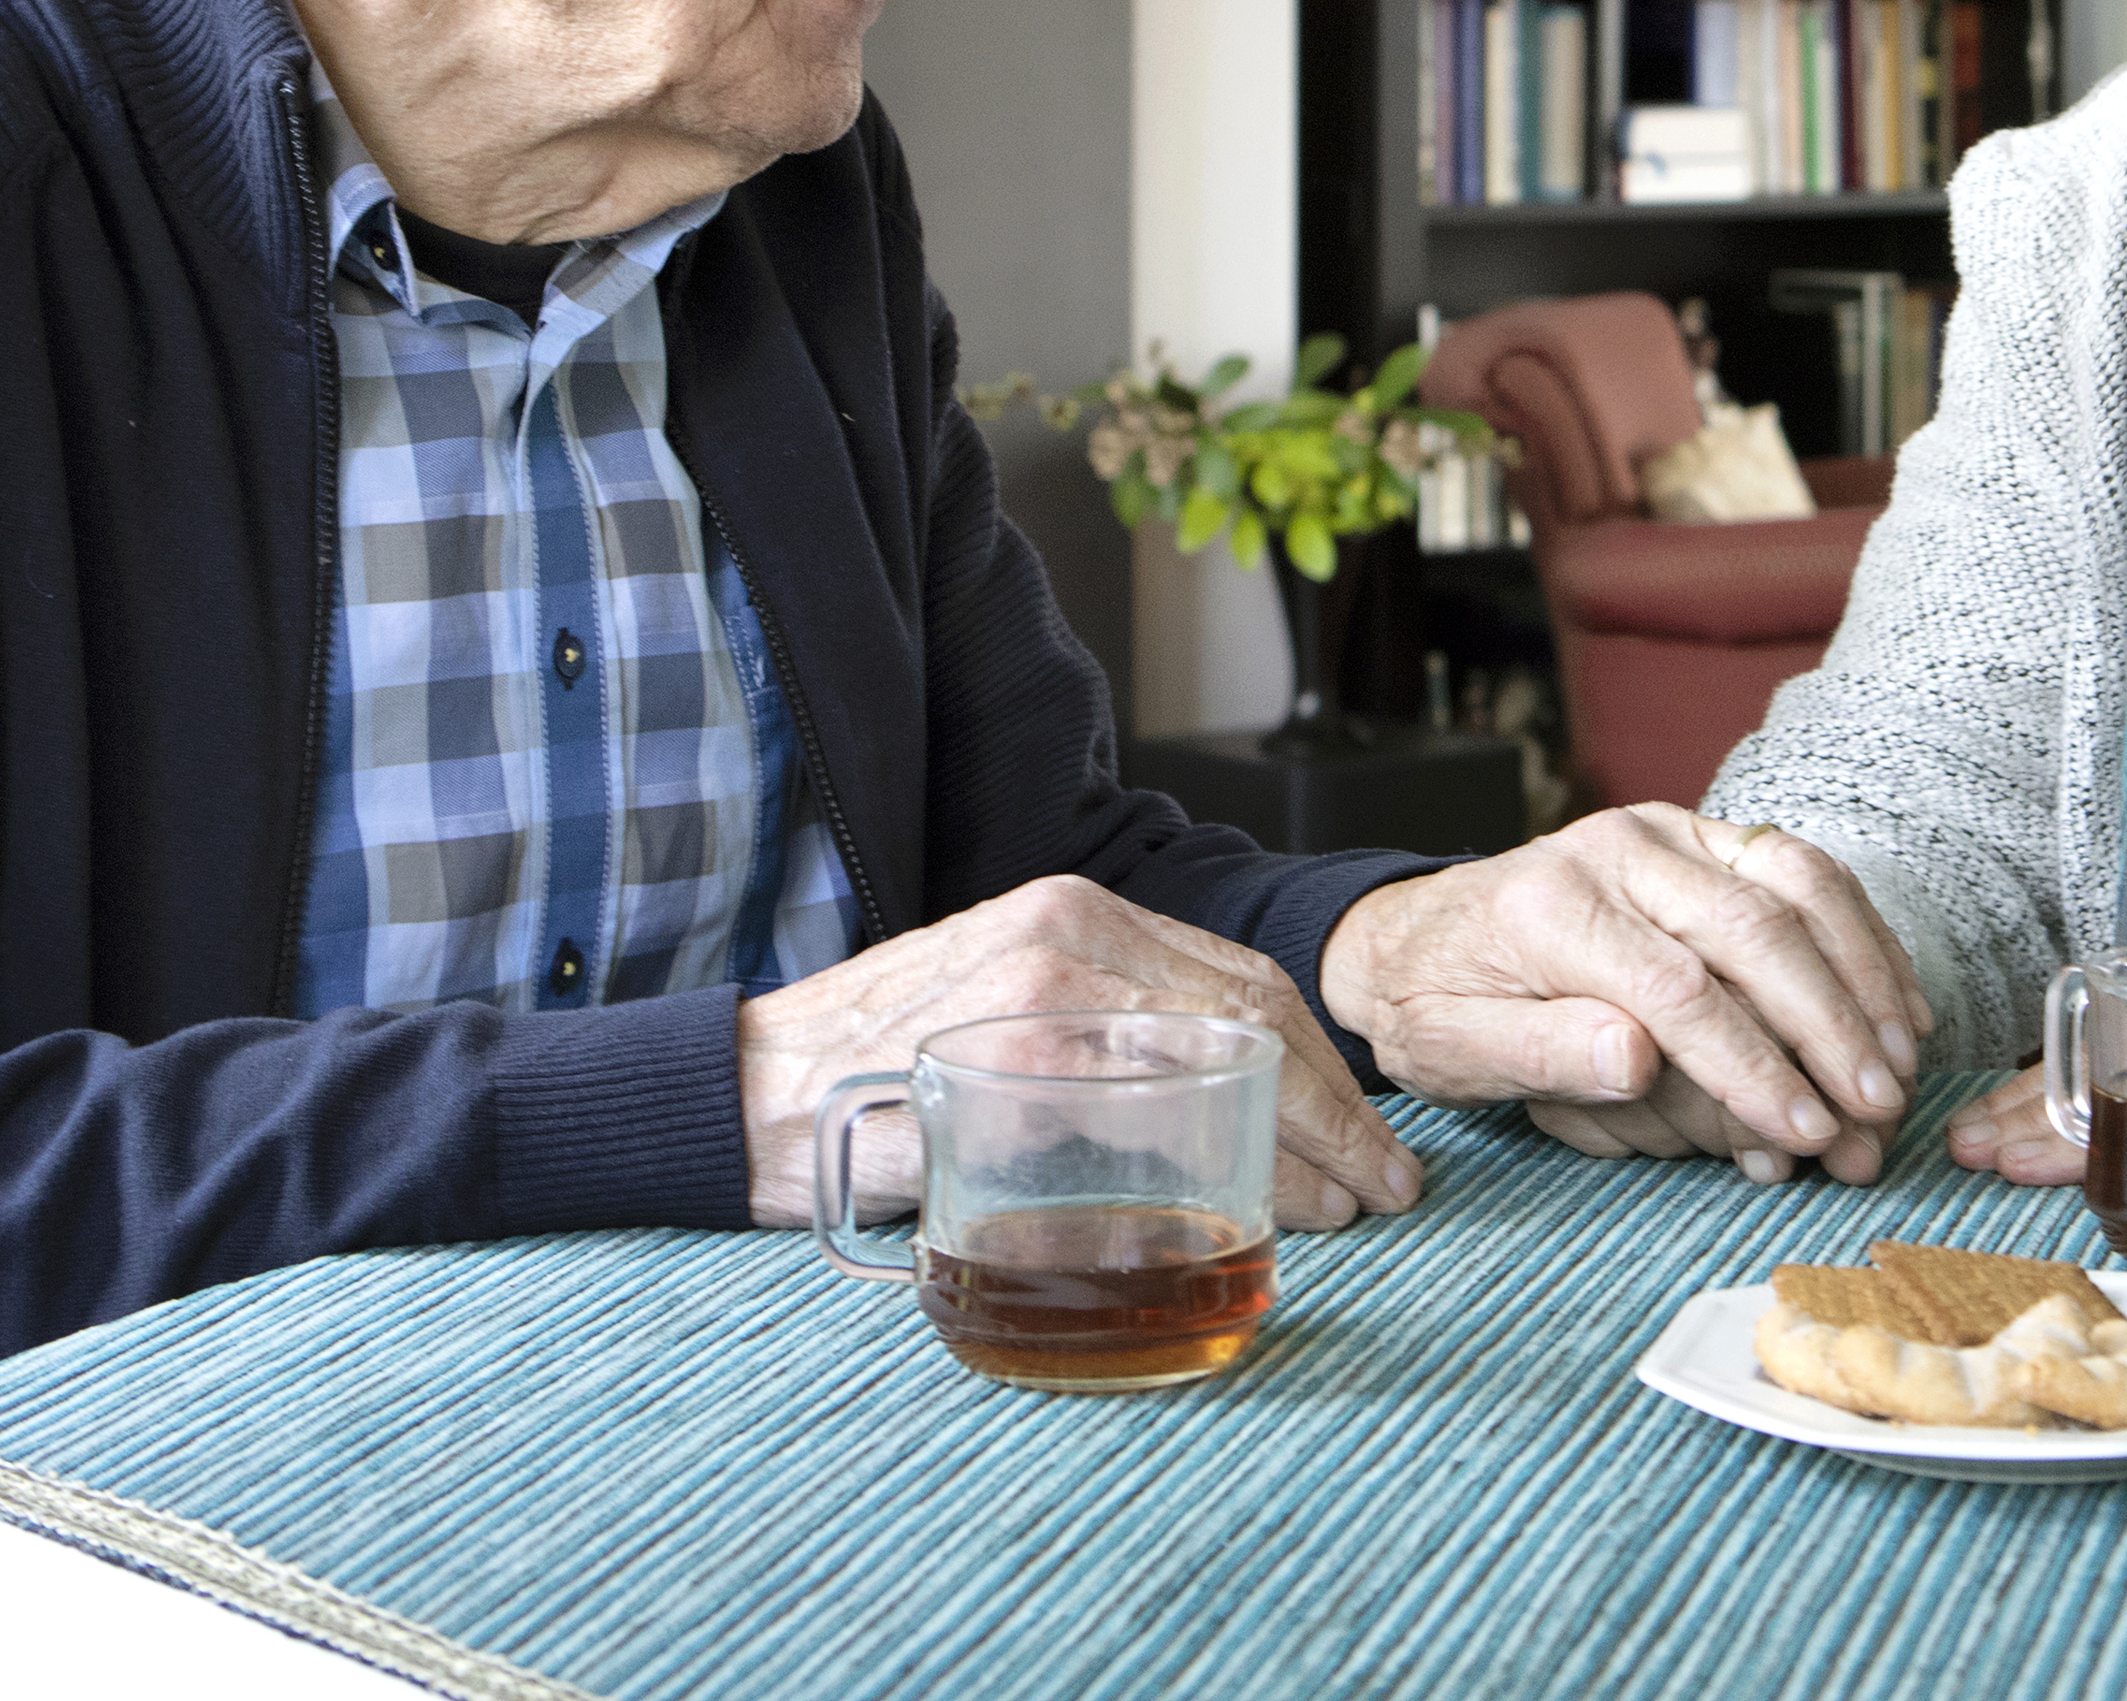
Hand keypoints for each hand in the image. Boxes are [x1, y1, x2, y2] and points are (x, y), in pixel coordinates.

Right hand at [738, 875, 1417, 1236]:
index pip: (1243, 980)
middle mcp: (1068, 930)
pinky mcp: (1006, 1060)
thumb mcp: (1005, 1017)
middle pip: (1252, 1014)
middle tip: (1386, 1184)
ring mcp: (1038, 988)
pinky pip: (1140, 1112)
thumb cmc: (875, 1075)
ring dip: (1300, 1143)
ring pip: (1219, 1058)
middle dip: (1336, 1108)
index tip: (1371, 1134)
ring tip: (1345, 1209)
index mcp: (1077, 916)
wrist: (740, 1093)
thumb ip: (1104, 1032)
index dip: (1322, 1064)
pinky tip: (1248, 1210)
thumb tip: (1233, 1104)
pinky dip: (1211, 1162)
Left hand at [1322, 807, 1923, 1181]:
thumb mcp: (1454, 1051)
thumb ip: (1542, 1055)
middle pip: (1754, 927)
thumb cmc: (1440, 1004)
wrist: (1419, 931)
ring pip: (1796, 883)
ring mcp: (1668, 830)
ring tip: (1902, 1065)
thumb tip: (1635, 1060)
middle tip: (1878, 1108)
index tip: (1805, 1131)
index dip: (1751, 1065)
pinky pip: (1803, 869)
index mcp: (1552, 906)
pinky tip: (1897, 1007)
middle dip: (1830, 1025)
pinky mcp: (1704, 832)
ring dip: (1863, 976)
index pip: (1678, 989)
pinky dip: (1862, 938)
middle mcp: (1617, 849)